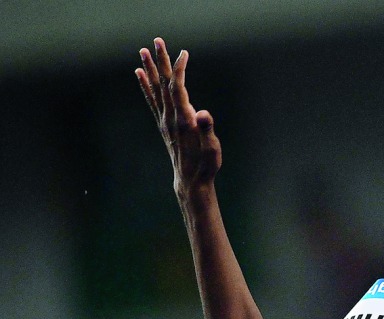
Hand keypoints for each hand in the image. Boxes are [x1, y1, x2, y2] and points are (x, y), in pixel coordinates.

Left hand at [135, 38, 221, 197]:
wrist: (190, 181)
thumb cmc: (205, 165)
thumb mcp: (212, 150)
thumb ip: (207, 131)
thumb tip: (204, 114)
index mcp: (183, 120)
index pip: (177, 88)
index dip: (179, 70)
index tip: (183, 53)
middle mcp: (170, 118)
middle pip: (163, 84)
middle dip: (161, 62)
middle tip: (157, 41)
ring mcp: (164, 120)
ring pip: (155, 89)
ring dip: (150, 69)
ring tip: (143, 51)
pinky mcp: (163, 124)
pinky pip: (151, 100)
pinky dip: (145, 85)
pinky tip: (140, 74)